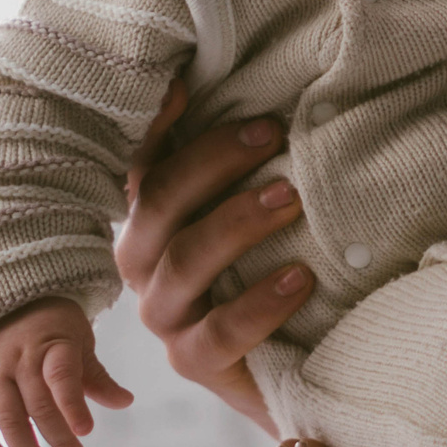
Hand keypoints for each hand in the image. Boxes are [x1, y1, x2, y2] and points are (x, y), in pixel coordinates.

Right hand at [0, 297, 130, 446]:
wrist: (9, 303)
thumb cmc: (54, 327)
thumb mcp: (80, 341)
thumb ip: (96, 376)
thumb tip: (125, 402)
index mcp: (51, 344)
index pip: (61, 377)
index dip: (73, 405)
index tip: (86, 431)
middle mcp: (19, 358)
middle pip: (36, 404)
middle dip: (56, 435)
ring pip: (7, 417)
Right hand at [114, 80, 313, 433]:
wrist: (296, 361)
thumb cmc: (277, 261)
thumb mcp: (269, 207)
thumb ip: (257, 159)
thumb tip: (271, 97)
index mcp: (156, 215)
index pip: (147, 161)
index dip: (159, 123)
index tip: (186, 85)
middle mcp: (145, 259)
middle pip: (162, 200)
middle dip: (215, 161)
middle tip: (273, 134)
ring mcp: (163, 312)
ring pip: (186, 260)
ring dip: (239, 222)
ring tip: (293, 199)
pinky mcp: (191, 360)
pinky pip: (216, 332)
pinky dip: (259, 304)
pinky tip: (301, 279)